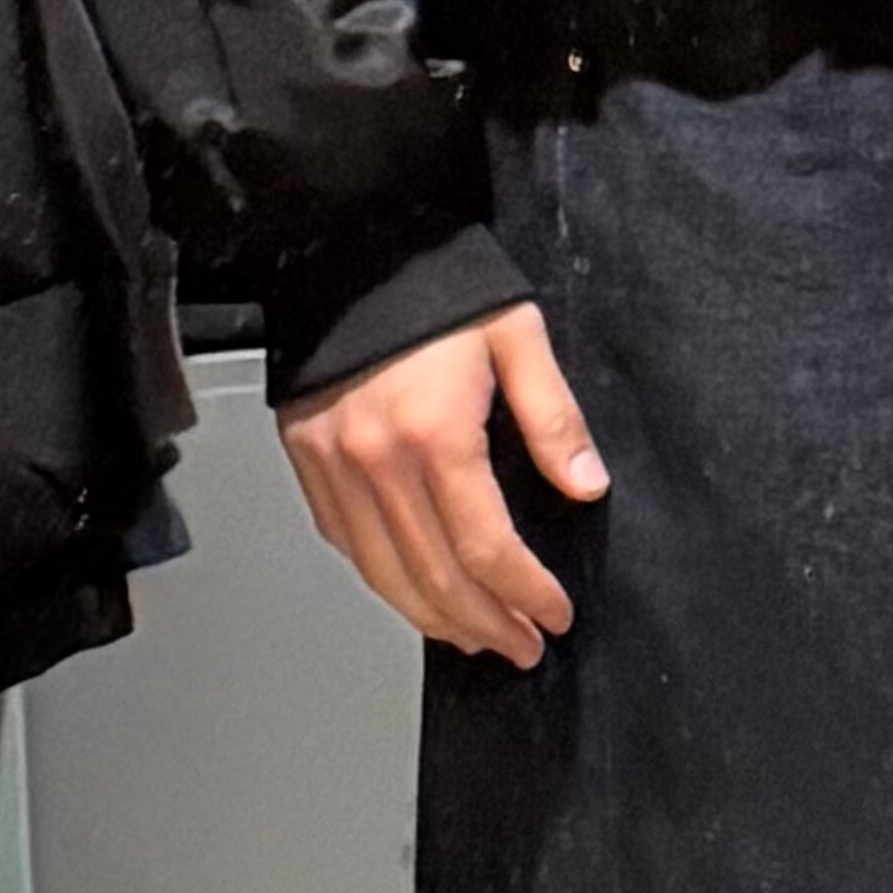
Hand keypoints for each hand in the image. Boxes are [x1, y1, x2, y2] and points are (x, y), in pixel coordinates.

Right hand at [278, 304, 608, 669]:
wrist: (345, 246)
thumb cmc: (433, 284)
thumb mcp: (515, 335)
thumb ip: (553, 417)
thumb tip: (586, 486)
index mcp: (434, 434)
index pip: (486, 547)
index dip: (524, 593)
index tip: (553, 615)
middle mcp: (376, 460)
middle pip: (435, 577)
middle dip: (486, 624)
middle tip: (522, 646)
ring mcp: (333, 466)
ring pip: (384, 574)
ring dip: (435, 618)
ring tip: (475, 637)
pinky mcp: (306, 462)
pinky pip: (346, 544)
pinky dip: (384, 581)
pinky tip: (415, 593)